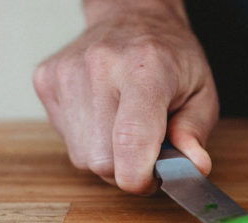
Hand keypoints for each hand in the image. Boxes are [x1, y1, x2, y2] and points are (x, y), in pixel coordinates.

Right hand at [33, 5, 218, 193]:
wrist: (131, 17)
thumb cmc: (170, 58)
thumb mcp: (201, 93)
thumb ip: (195, 133)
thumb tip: (194, 167)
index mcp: (146, 68)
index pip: (131, 141)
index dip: (140, 177)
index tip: (152, 179)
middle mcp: (100, 67)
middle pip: (103, 160)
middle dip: (126, 168)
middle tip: (145, 149)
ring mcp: (66, 73)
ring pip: (82, 157)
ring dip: (106, 156)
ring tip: (123, 128)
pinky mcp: (46, 81)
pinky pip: (67, 141)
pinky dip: (88, 141)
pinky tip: (103, 117)